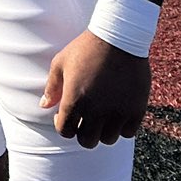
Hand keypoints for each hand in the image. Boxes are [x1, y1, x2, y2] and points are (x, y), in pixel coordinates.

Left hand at [40, 29, 151, 146]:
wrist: (118, 39)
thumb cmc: (85, 48)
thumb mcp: (60, 63)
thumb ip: (52, 88)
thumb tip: (44, 106)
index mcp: (75, 100)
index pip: (65, 131)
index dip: (63, 126)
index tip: (65, 117)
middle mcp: (97, 111)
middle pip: (87, 142)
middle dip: (82, 134)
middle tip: (83, 121)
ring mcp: (119, 112)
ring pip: (108, 139)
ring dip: (102, 132)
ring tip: (100, 117)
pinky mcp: (137, 110)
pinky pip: (129, 133)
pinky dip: (121, 128)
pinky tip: (116, 115)